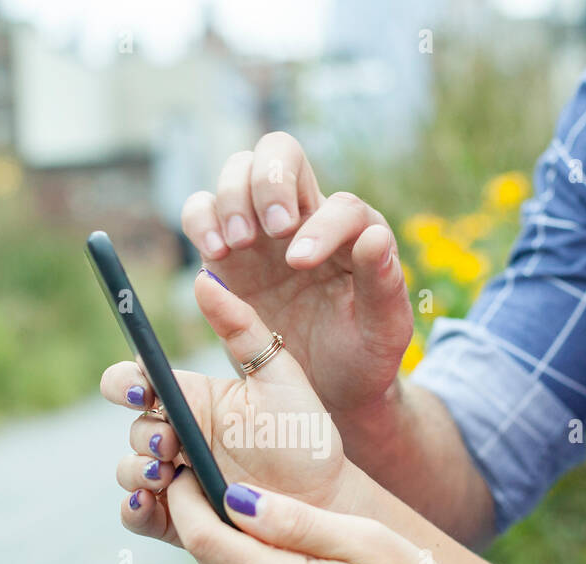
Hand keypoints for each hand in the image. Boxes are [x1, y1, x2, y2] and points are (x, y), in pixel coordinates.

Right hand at [101, 269, 360, 545]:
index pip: (138, 381)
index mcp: (194, 399)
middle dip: (143, 432)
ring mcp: (176, 480)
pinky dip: (135, 510)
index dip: (125, 382)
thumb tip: (203, 276)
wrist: (327, 500)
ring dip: (137, 470)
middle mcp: (178, 437)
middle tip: (170, 441)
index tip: (140, 387)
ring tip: (168, 474)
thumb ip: (241, 327)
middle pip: (132, 427)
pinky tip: (151, 504)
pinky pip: (139, 516)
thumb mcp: (278, 374)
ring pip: (129, 470)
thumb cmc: (306, 436)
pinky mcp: (180, 521)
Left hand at [163, 467, 471, 563]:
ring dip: (228, 553)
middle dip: (204, 521)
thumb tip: (237, 498)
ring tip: (252, 521)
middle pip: (208, 563)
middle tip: (214, 483)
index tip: (183, 471)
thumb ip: (299, 522)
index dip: (185, 501)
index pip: (205, 539)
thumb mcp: (370, 544)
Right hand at [180, 132, 415, 422]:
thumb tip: (375, 235)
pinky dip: (200, 219)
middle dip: (269, 180)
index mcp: (352, 232)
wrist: (326, 389)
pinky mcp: (226, 251)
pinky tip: (213, 253)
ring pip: (237, 171)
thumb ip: (384, 283)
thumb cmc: (362, 356)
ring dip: (232, 197)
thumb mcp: (384, 330)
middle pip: (280, 153)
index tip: (300, 263)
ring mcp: (262, 231)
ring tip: (236, 245)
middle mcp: (305, 218)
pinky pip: (202, 210)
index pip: (338, 204)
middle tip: (269, 231)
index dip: (320, 225)